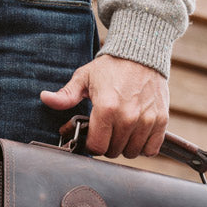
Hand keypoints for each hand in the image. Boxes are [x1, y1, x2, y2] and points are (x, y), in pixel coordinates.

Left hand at [40, 54, 168, 158]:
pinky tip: (136, 134)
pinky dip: (143, 146)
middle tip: (105, 130)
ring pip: (131, 153)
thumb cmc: (111, 67)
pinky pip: (152, 149)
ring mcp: (147, 119)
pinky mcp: (162, 120)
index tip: (91, 135)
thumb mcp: (84, 78)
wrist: (142, 54)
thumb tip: (45, 98)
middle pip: (113, 151)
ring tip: (120, 131)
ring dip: (124, 146)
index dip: (90, 144)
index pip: (96, 147)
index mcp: (106, 108)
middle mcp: (128, 117)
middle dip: (106, 145)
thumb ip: (65, 95)